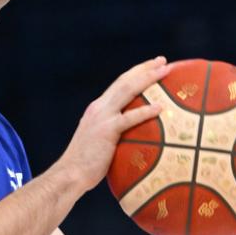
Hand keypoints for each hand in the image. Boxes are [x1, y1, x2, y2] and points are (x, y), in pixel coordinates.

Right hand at [58, 56, 171, 190]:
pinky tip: (160, 107)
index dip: (135, 73)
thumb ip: (114, 133)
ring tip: (164, 71)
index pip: (119, 84)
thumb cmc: (87, 165)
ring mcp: (102, 117)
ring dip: (147, 78)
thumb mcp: (100, 141)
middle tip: (162, 60)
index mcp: (98, 109)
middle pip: (125, 81)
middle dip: (144, 68)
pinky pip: (129, 118)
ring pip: (127, 90)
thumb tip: (135, 138)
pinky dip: (145, 111)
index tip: (151, 65)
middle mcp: (99, 108)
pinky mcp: (106, 130)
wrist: (70, 174)